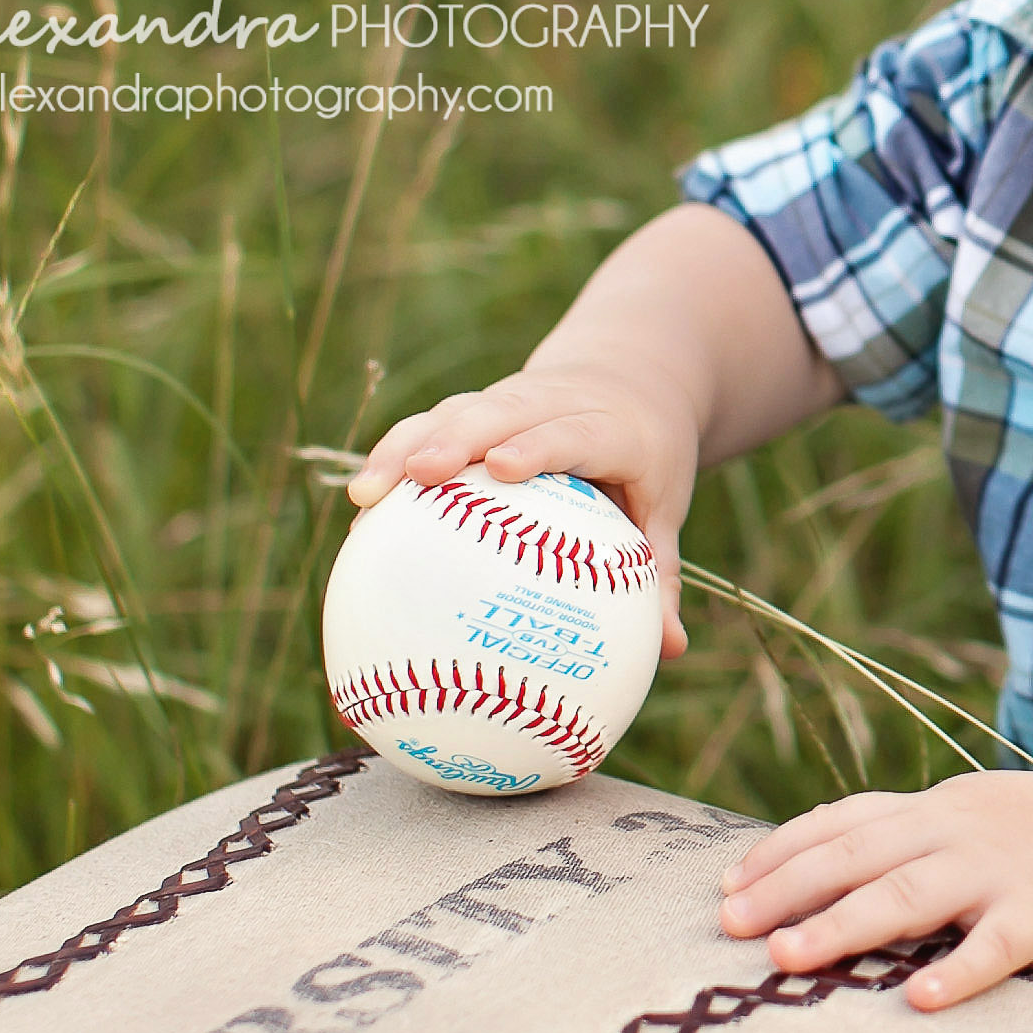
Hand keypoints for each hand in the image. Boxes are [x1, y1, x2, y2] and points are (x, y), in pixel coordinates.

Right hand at [347, 366, 700, 655]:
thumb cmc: (646, 463)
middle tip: (420, 474)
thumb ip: (661, 572)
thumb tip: (671, 650)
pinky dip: (396, 454)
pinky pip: (432, 423)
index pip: (571, 430)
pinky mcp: (479, 402)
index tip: (501, 468)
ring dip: (407, 444)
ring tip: (364, 494)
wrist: (627, 381)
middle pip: (500, 409)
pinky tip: (362, 504)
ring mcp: (511, 396)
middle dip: (457, 436)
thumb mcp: (665, 508)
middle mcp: (555, 399)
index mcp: (610, 425)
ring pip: (455, 410)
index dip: (538, 444)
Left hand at [716, 773, 1032, 1009]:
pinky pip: (996, 943)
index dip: (779, 852)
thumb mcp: (955, 819)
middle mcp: (953, 832)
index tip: (727, 889)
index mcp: (927, 811)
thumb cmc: (1027, 835)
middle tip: (732, 926)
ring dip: (844, 924)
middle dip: (789, 889)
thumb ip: (889, 840)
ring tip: (790, 957)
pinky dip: (957, 970)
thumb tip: (793, 875)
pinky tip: (918, 1000)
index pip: (840, 823)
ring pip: (910, 894)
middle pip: (858, 857)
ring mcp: (998, 870)